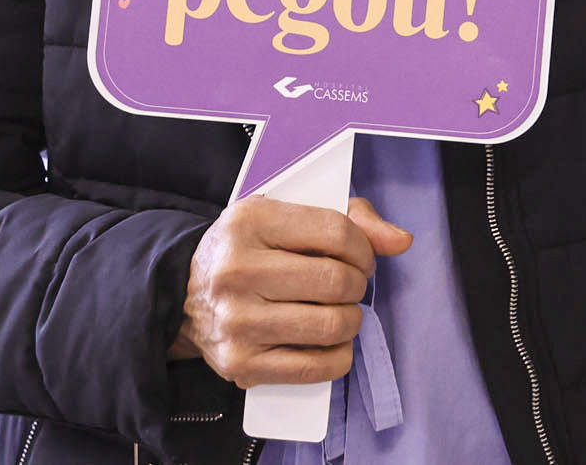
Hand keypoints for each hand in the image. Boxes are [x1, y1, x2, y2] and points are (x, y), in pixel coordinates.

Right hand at [173, 196, 411, 387]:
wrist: (185, 296)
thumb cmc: (250, 250)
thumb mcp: (286, 217)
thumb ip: (350, 219)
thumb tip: (400, 241)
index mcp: (248, 221)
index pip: (335, 231)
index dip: (363, 247)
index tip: (362, 257)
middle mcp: (237, 270)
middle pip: (335, 280)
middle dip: (357, 284)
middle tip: (350, 285)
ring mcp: (237, 320)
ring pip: (331, 325)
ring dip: (351, 320)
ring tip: (343, 312)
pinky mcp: (241, 363)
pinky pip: (315, 367)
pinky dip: (339, 357)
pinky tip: (334, 343)